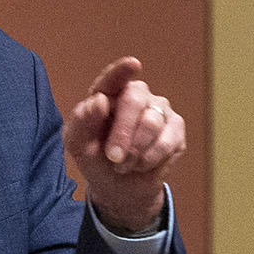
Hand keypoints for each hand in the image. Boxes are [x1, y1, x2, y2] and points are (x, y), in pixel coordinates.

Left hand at [63, 57, 184, 233]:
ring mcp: (158, 110)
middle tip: (114, 157)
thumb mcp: (78, 145)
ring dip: (134, 151)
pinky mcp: (175, 129)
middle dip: (123, 131)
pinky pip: (167, 140)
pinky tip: (140, 165)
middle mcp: (136, 96)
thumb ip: (81, 122)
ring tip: (123, 165)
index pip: (113, 78)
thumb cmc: (96, 159)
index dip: (122, 71)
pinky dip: (150, 158)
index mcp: (108, 94)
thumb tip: (99, 101)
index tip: (133, 65)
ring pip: (152, 122)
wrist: (119, 188)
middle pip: (135, 99)